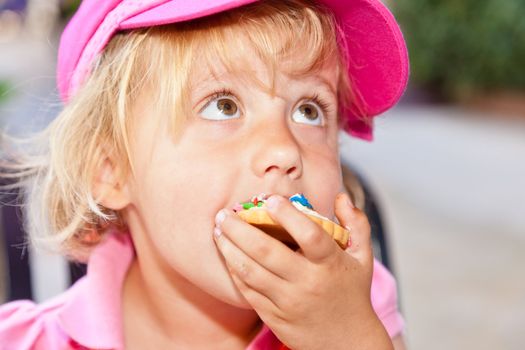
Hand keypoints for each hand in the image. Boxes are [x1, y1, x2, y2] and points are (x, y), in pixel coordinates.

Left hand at [213, 193, 392, 348]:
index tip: (270, 200)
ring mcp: (288, 302)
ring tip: (218, 231)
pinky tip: (227, 255)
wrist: (347, 343)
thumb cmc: (353, 293)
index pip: (309, 235)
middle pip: (267, 252)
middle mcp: (308, 282)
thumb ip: (356, 224)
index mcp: (330, 264)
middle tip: (224, 213)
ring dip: (229, 248)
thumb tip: (340, 196)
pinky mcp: (274, 317)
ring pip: (250, 271)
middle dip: (240, 229)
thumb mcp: (363, 257)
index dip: (288, 215)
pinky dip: (234, 271)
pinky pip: (248, 291)